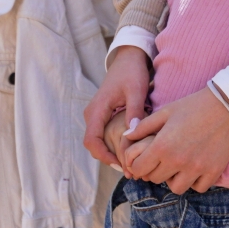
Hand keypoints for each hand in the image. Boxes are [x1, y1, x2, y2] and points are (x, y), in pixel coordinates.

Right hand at [83, 48, 151, 166]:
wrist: (128, 58)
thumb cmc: (132, 72)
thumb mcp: (136, 90)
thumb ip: (134, 111)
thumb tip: (132, 132)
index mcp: (97, 109)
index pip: (92, 141)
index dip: (103, 156)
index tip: (121, 164)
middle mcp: (92, 114)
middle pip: (94, 145)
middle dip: (109, 158)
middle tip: (130, 169)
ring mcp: (96, 115)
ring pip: (98, 141)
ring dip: (111, 153)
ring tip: (131, 162)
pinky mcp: (102, 115)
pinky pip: (103, 135)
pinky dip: (113, 145)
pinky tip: (129, 149)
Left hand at [119, 88, 228, 193]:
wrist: (226, 104)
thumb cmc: (193, 106)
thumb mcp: (165, 111)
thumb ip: (143, 126)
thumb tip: (126, 135)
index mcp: (163, 146)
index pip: (139, 169)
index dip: (138, 166)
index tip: (143, 161)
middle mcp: (178, 161)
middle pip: (156, 179)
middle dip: (155, 171)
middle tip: (161, 161)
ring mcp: (197, 168)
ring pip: (176, 188)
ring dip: (174, 179)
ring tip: (178, 166)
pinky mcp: (214, 171)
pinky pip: (198, 188)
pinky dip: (195, 181)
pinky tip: (195, 169)